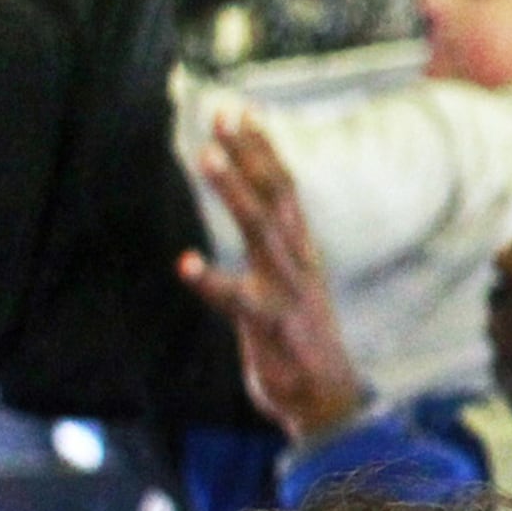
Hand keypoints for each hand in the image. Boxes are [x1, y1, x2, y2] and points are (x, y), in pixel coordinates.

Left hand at [175, 115, 368, 443]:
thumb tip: (257, 210)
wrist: (326, 400)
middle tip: (222, 115)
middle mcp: (298, 261)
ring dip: (235, 191)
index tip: (240, 110)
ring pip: (262, 231)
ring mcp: (288, 291)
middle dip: (249, 152)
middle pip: (276, 195)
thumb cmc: (300, 338)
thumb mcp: (294, 282)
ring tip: (206, 157)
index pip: (284, 187)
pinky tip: (185, 265)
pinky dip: (213, 281)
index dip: (263, 148)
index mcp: (301, 250)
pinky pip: (239, 300)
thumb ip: (276, 245)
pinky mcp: (271, 326)